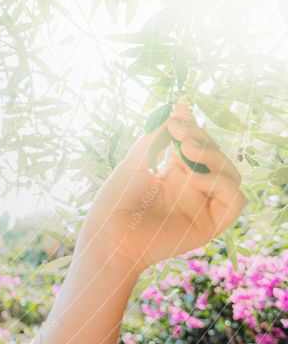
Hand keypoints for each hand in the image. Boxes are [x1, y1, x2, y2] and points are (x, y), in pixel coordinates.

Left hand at [81, 101, 247, 272]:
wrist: (109, 233)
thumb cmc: (116, 200)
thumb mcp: (136, 161)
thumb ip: (156, 138)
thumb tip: (175, 111)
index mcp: (176, 173)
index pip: (197, 144)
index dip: (192, 126)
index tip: (179, 110)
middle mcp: (193, 188)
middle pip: (216, 156)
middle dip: (201, 138)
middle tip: (179, 130)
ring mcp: (203, 206)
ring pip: (231, 175)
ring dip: (213, 157)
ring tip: (186, 150)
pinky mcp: (209, 224)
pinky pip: (234, 201)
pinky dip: (221, 184)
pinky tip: (194, 178)